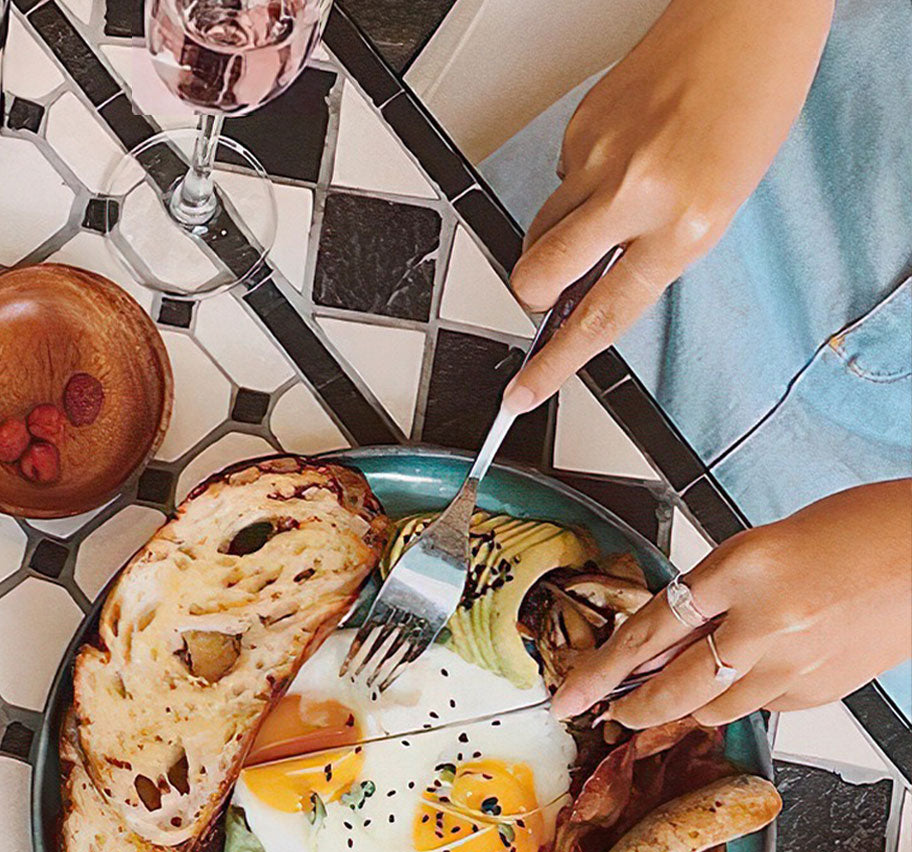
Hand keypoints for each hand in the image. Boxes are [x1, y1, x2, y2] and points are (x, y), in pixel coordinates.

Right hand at [505, 0, 833, 409]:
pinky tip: (620, 158)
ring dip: (555, 240)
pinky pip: (558, 179)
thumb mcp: (716, 211)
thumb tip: (594, 291)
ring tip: (606, 211)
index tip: (524, 392)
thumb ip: (653, 258)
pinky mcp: (580, 124)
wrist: (749, 20)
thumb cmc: (750, 110)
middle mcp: (635, 193)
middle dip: (533, 294)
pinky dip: (579, 183)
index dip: (555, 364)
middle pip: (539, 274)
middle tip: (549, 291)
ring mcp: (600, 156)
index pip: (602, 318)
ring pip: (540, 229)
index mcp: (683, 227)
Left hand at [553, 482, 911, 726]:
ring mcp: (795, 663)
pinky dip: (743, 698)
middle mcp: (767, 620)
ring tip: (676, 694)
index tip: (573, 691)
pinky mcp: (818, 691)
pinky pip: (761, 707)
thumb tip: (666, 634)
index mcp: (745, 564)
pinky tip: (750, 676)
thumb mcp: (766, 541)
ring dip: (686, 707)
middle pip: (673, 688)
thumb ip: (715, 588)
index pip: (650, 629)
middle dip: (632, 708)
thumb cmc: (862, 530)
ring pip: (714, 709)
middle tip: (610, 713)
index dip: (601, 669)